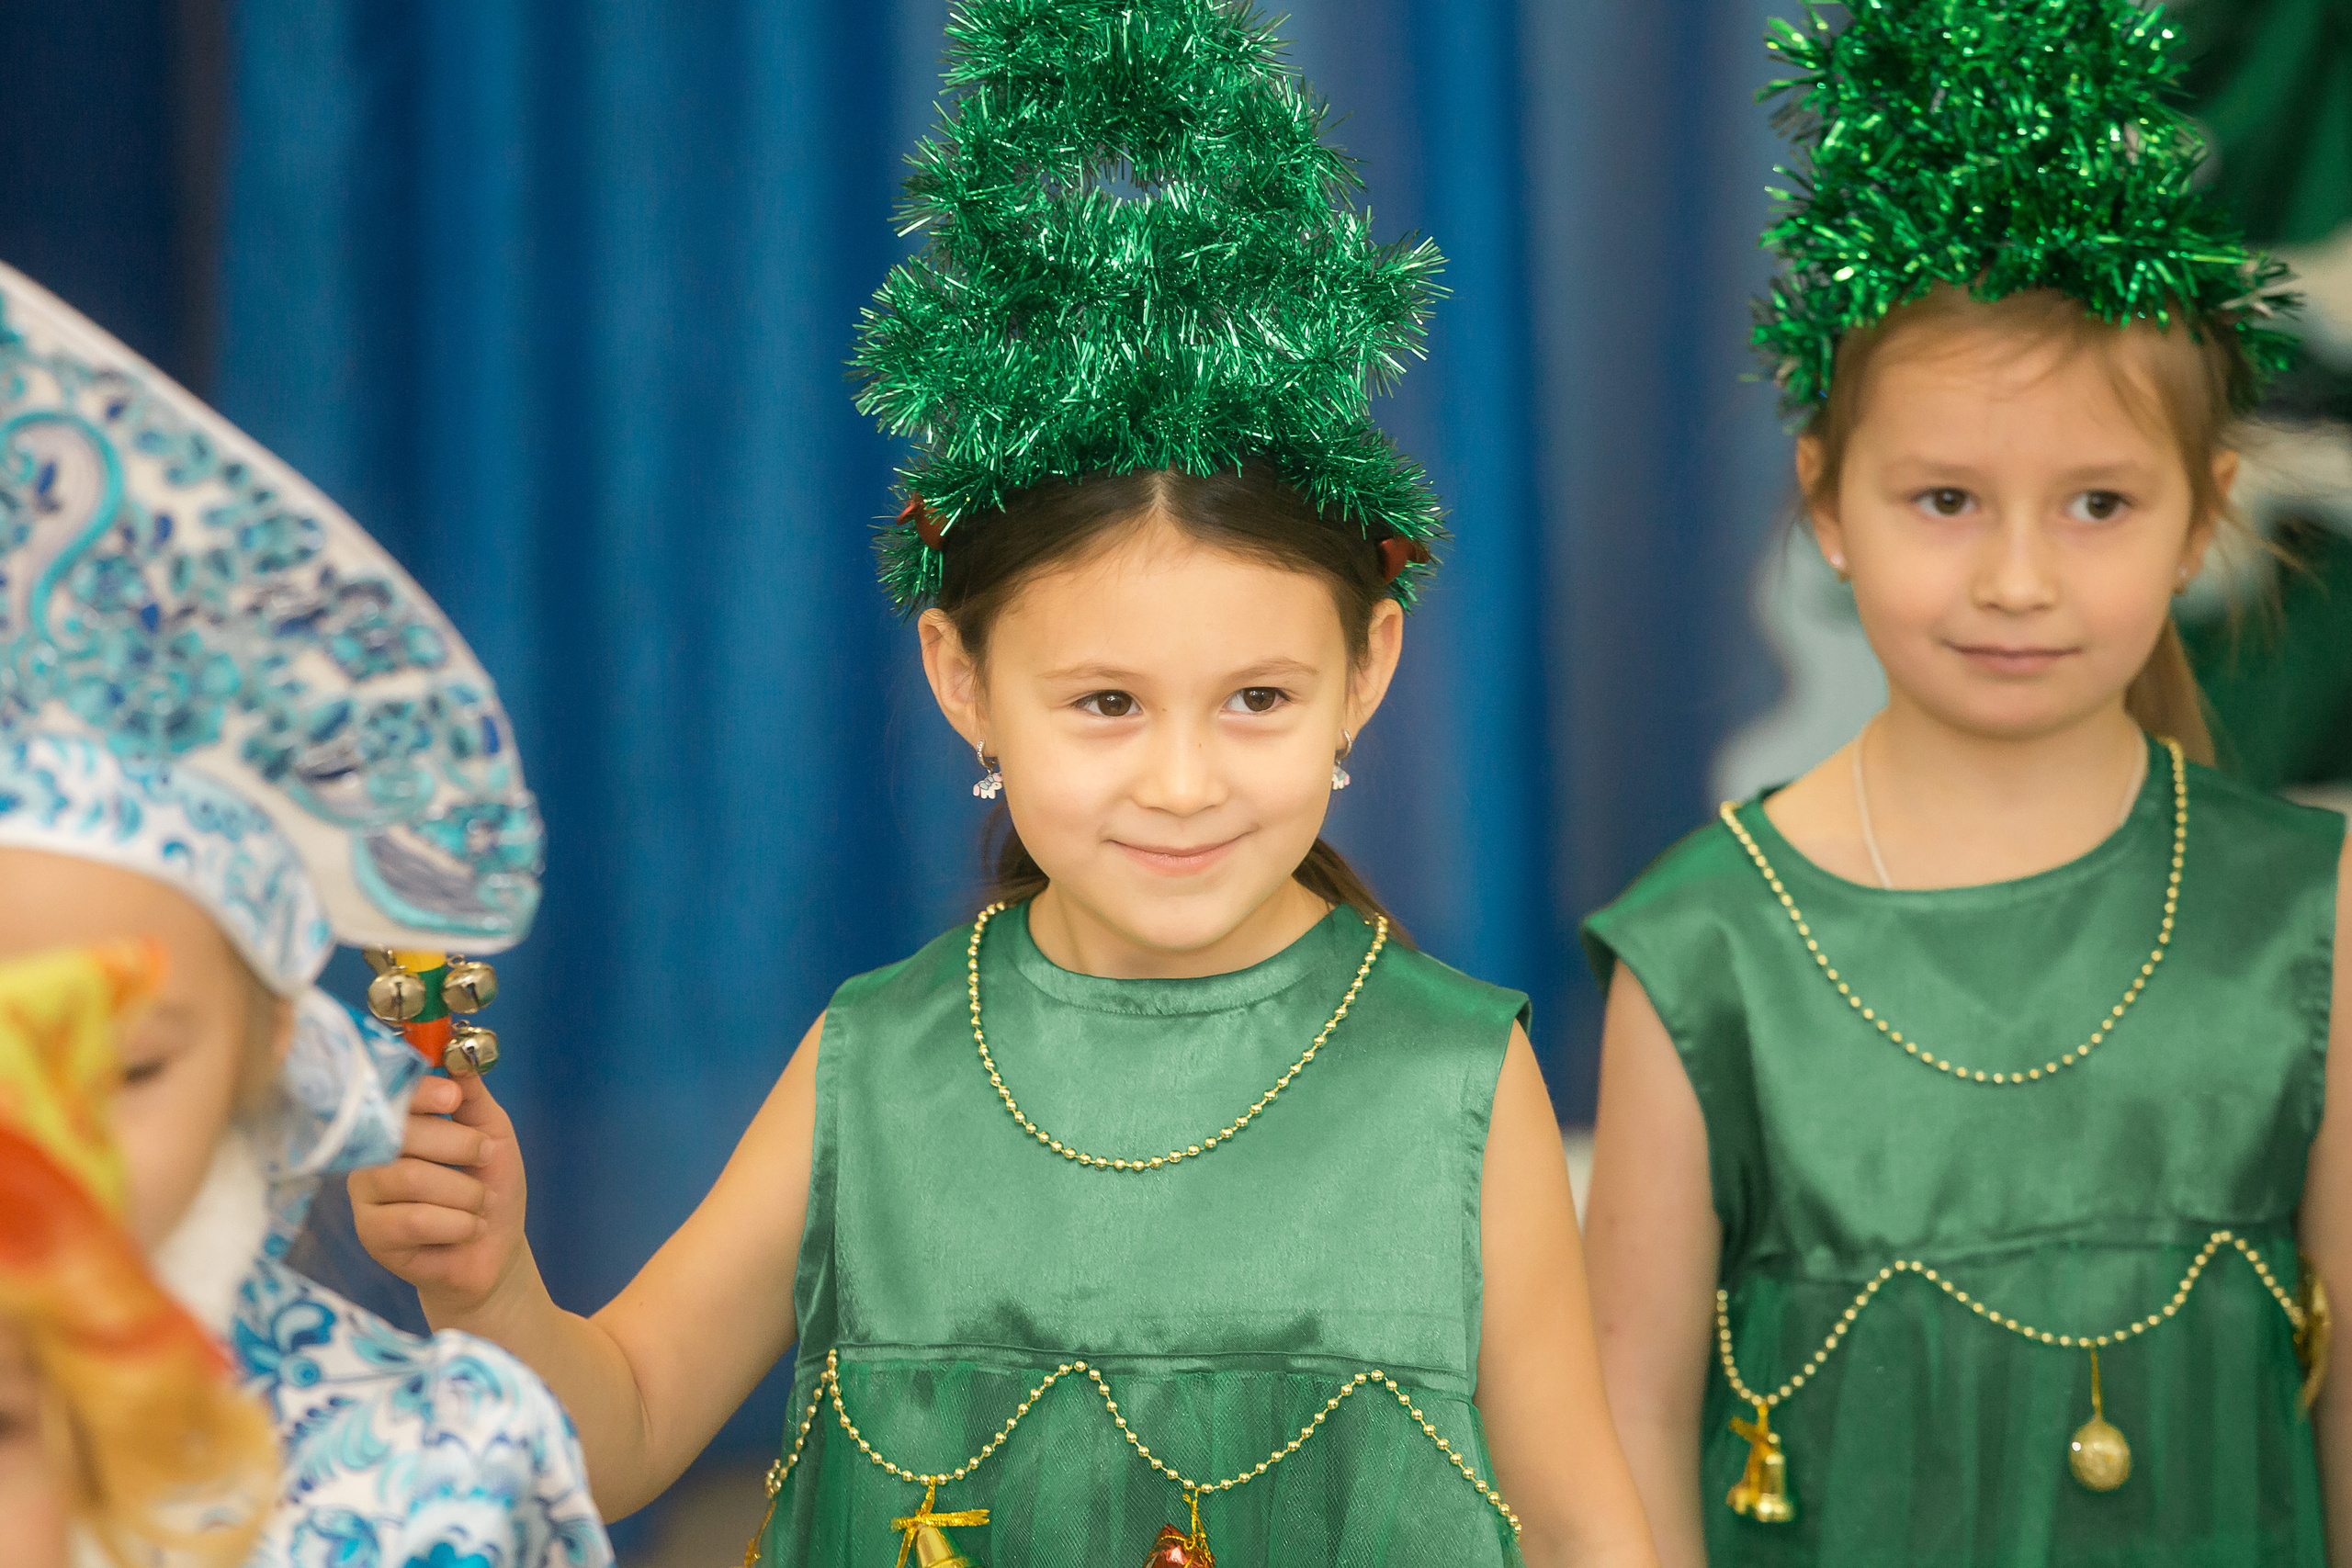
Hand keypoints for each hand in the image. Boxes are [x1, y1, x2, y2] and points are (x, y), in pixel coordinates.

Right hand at [350, 1072, 529, 1320]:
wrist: (494, 1249)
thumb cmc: (488, 1185)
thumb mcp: (491, 1133)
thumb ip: (472, 1096)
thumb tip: (458, 1053)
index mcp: (397, 1123)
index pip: (392, 1096)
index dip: (419, 1092)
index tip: (451, 1097)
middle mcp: (370, 1153)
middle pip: (402, 1134)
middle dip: (459, 1144)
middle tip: (484, 1157)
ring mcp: (365, 1195)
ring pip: (411, 1177)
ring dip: (465, 1192)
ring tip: (478, 1204)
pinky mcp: (370, 1234)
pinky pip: (415, 1219)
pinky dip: (459, 1223)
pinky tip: (467, 1229)